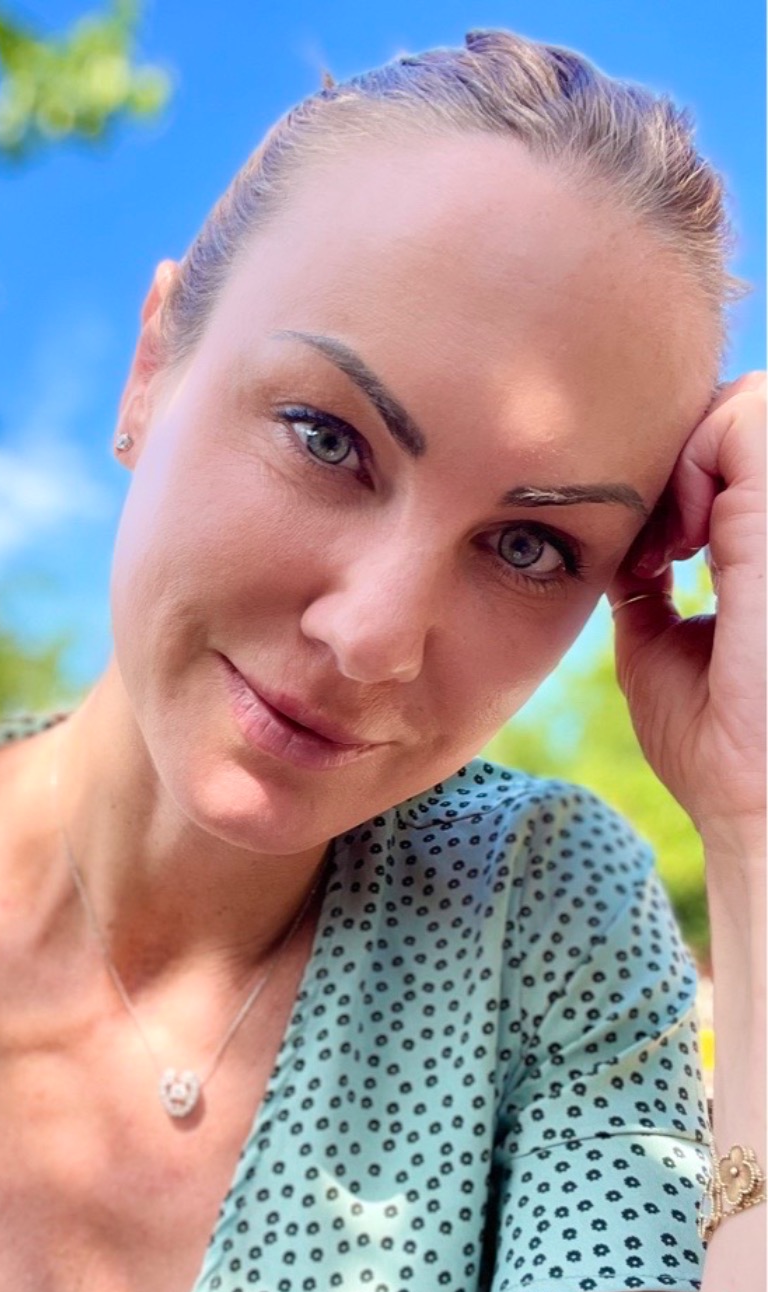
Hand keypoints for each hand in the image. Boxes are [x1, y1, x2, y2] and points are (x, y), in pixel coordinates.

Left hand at [608, 372, 765, 850]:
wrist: (755, 800)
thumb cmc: (718, 743)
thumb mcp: (662, 646)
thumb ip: (651, 590)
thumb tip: (626, 555)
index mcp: (767, 550)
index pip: (737, 447)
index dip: (681, 476)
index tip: (650, 554)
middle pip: (745, 413)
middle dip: (681, 456)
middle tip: (658, 543)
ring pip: (751, 402)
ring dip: (691, 456)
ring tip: (672, 545)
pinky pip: (748, 417)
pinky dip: (699, 457)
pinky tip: (682, 543)